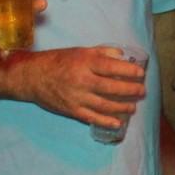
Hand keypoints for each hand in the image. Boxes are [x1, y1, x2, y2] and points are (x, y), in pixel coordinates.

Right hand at [17, 46, 147, 129]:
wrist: (32, 77)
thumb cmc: (58, 61)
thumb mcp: (80, 51)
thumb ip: (101, 52)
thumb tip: (121, 55)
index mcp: (85, 63)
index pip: (112, 68)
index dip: (129, 72)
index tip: (141, 74)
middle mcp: (82, 81)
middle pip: (112, 88)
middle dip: (131, 91)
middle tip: (142, 91)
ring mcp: (77, 97)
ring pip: (105, 105)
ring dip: (123, 107)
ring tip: (133, 107)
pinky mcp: (72, 110)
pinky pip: (92, 117)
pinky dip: (106, 121)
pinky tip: (117, 123)